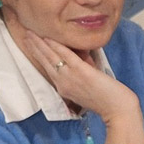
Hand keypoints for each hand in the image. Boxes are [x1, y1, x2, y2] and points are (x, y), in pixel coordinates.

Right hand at [19, 27, 139, 123]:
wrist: (118, 110)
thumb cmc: (106, 99)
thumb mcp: (87, 85)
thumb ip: (82, 71)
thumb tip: (80, 54)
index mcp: (63, 88)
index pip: (47, 68)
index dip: (38, 55)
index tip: (30, 44)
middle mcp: (63, 83)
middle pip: (45, 61)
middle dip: (34, 46)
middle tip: (25, 33)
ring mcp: (71, 78)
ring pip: (51, 57)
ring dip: (39, 44)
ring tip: (30, 33)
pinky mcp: (82, 73)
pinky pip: (66, 56)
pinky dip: (57, 46)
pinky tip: (48, 38)